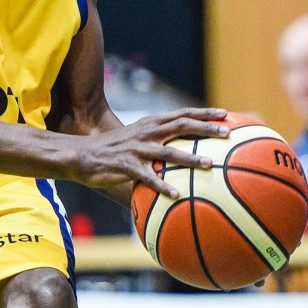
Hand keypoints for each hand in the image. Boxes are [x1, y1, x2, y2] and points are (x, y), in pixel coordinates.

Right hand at [76, 108, 228, 197]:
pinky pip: (148, 177)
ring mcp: (137, 149)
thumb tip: (179, 151)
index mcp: (150, 124)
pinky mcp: (126, 165)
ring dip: (190, 158)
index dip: (204, 113)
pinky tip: (175, 194)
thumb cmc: (111, 150)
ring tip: (209, 165)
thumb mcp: (135, 138)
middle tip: (227, 134)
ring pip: (168, 151)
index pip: (182, 114)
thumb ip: (156, 141)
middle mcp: (147, 132)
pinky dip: (162, 185)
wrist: (81, 154)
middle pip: (181, 126)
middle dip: (206, 129)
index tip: (226, 114)